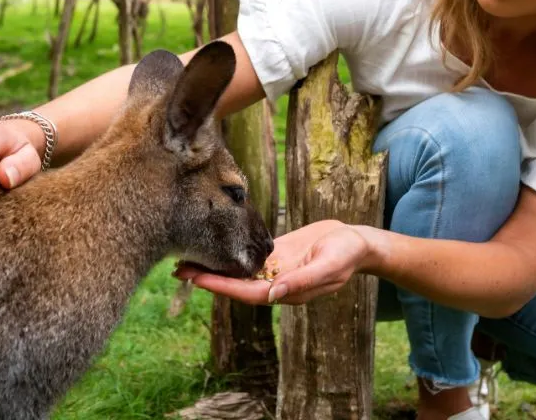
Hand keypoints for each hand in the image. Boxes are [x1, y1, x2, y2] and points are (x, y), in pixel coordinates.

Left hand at [173, 220, 383, 304]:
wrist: (358, 241)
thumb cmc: (346, 254)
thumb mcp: (328, 265)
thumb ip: (302, 280)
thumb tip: (274, 294)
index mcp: (286, 290)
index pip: (246, 292)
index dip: (221, 286)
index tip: (197, 279)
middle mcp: (276, 283)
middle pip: (235, 284)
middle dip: (208, 277)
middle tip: (177, 269)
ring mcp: (275, 270)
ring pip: (237, 271)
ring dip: (213, 266)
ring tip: (185, 260)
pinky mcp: (276, 255)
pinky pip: (247, 257)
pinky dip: (228, 253)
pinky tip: (210, 246)